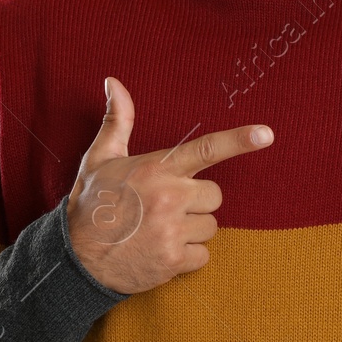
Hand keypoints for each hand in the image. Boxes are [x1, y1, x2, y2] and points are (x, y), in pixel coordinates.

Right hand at [65, 75, 273, 294]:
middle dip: (196, 201)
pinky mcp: (174, 261)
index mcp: (156, 168)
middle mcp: (169, 197)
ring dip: (191, 230)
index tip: (266, 134)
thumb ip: (118, 120)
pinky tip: (161, 252)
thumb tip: (114, 81)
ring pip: (210, 226)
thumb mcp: (100, 158)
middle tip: (164, 208)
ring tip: (158, 231)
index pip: (205, 149)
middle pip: (215, 195)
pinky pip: (204, 255)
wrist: (74, 259)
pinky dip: (187, 257)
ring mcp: (173, 231)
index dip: (239, 140)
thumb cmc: (90, 205)